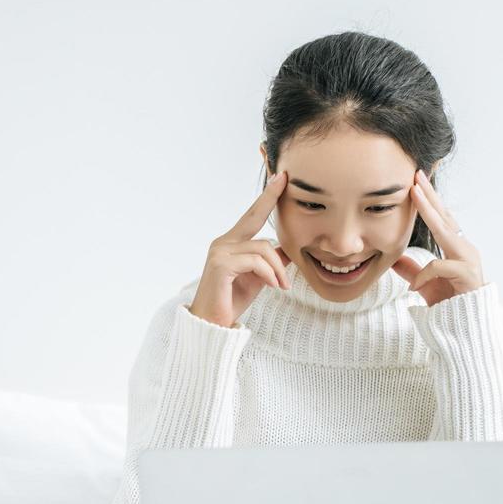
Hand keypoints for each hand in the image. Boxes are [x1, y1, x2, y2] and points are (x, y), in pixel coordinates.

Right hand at [189, 170, 292, 328]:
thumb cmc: (232, 301)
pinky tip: (273, 286)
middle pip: (254, 217)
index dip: (266, 198)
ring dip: (278, 269)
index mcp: (230, 243)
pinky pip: (256, 261)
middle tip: (285, 179)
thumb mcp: (259, 278)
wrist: (212, 325)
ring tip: (282, 286)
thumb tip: (290, 248)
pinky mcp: (220, 264)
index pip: (252, 217)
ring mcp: (219, 251)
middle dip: (269, 197)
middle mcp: (222, 242)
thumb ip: (272, 261)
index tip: (280, 179)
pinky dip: (269, 274)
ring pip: (263, 248)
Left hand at [390, 169, 486, 306]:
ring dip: (430, 212)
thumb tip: (394, 259)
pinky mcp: (468, 274)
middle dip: (430, 195)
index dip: (430, 201)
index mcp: (455, 248)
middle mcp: (464, 249)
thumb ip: (412, 271)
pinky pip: (440, 266)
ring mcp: (468, 259)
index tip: (416, 183)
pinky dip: (424, 275)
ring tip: (415, 196)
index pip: (441, 220)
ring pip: (445, 231)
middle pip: (445, 216)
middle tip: (416, 175)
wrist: (467, 328)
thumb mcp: (425, 285)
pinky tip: (413, 288)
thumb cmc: (450, 304)